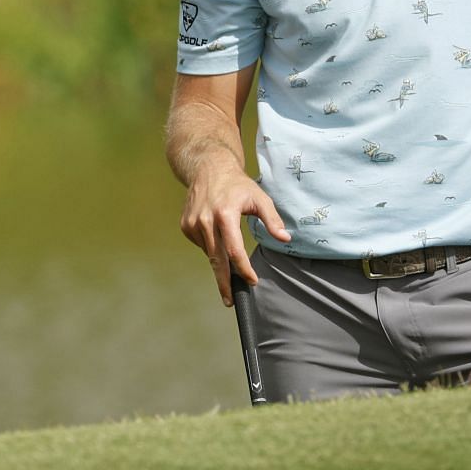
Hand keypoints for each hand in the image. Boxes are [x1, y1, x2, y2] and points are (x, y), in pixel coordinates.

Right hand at [179, 164, 289, 305]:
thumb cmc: (238, 185)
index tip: (252, 281)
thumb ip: (272, 220)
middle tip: (230, 301)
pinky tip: (217, 234)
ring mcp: (193, 224)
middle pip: (217, 260)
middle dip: (224, 282)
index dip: (243, 269)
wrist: (208, 168)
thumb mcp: (259, 198)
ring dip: (221, 262)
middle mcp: (206, 220)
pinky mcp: (186, 226)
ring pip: (210, 253)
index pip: (234, 250)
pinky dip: (211, 247)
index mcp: (225, 214)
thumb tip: (285, 239)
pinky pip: (202, 245)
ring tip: (230, 258)